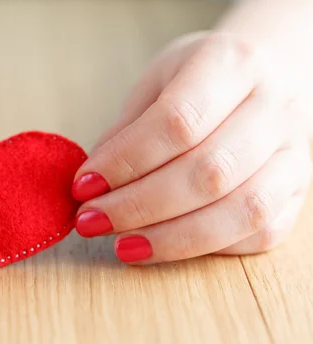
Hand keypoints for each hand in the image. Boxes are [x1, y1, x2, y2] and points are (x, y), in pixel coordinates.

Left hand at [72, 31, 311, 263]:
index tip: (83, 186)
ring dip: (172, 238)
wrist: (265, 79)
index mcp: (231, 64)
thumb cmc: (197, 84)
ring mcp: (294, 154)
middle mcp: (273, 106)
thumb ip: (126, 132)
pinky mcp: (297, 194)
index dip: (126, 162)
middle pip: (209, 171)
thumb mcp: (155, 85)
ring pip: (242, 210)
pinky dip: (207, 247)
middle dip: (139, 206)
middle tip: (91, 221)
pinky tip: (165, 244)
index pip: (178, 121)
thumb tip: (90, 184)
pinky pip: (259, 233)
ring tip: (123, 246)